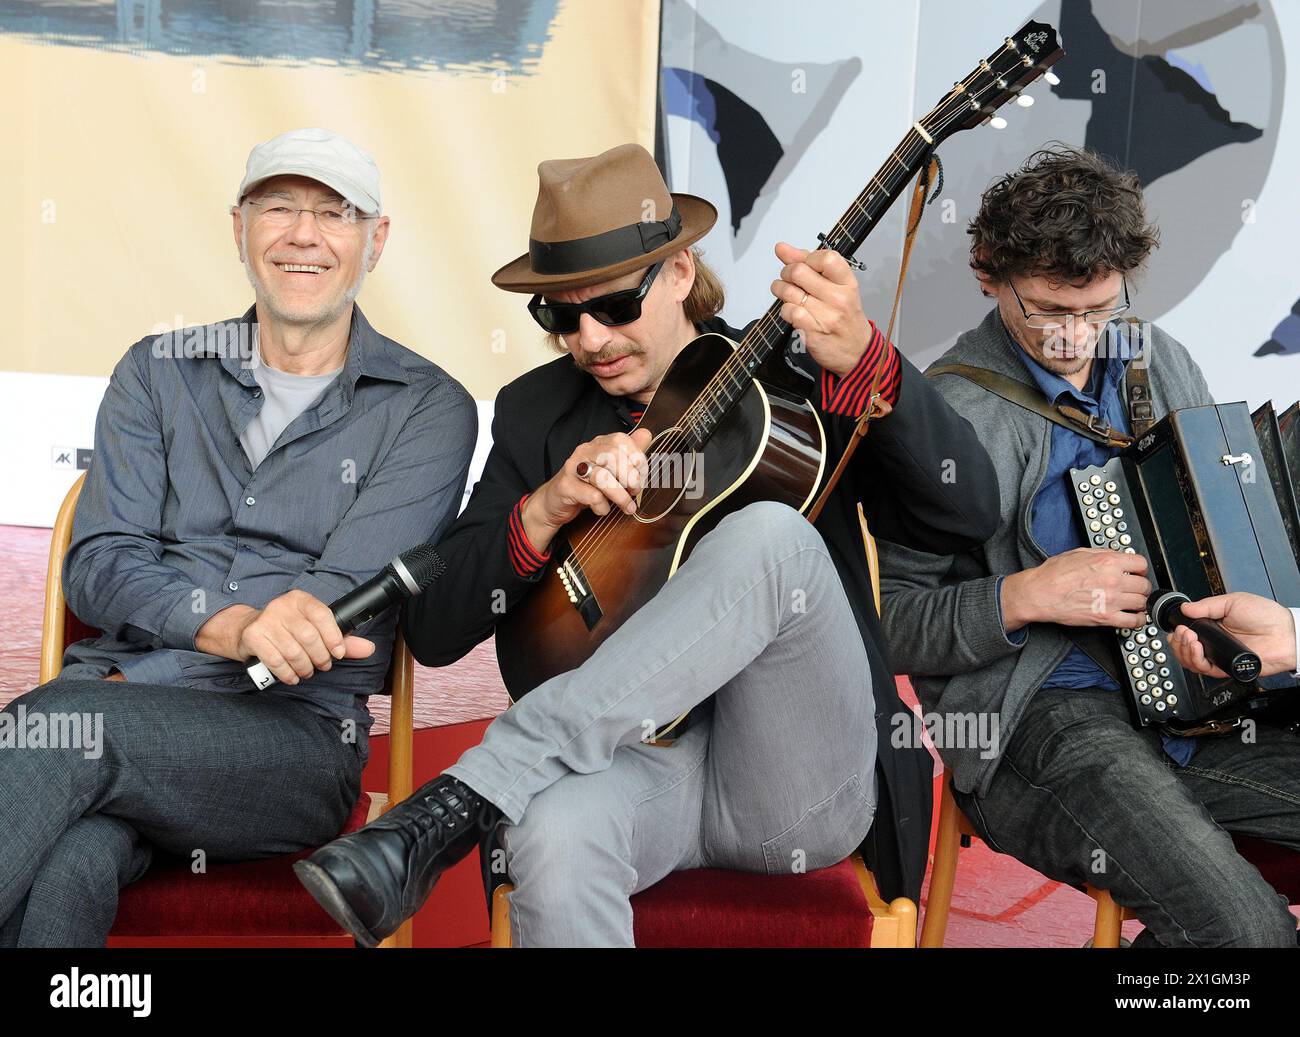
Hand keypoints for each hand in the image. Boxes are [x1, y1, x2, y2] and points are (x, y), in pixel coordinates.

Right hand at [195, 592, 374, 685]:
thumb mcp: (314, 629)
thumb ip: (342, 639)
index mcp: (301, 600)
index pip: (323, 615)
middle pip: (309, 637)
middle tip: (322, 666)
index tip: (338, 653)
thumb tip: (369, 649)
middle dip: (320, 657)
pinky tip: (292, 676)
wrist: (247, 629)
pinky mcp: (253, 636)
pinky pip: (275, 660)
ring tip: (307, 672)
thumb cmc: (287, 630)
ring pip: (293, 651)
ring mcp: (266, 620)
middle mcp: (283, 606)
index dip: (334, 637)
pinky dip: (287, 673)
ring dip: (304, 668)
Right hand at [522, 428, 652, 553]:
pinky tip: (603, 509)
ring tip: (627, 507)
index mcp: (597, 444)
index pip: (622, 441)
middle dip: (630, 478)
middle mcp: (584, 451)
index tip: (641, 477)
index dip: (637, 459)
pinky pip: (592, 495)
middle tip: (635, 493)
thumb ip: (629, 453)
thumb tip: (646, 434)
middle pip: (614, 457)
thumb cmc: (586, 485)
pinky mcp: (566, 487)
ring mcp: (573, 468)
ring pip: (603, 478)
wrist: (554, 502)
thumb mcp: (610, 469)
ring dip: (620, 496)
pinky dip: (602, 506)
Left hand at [770, 242, 872, 377]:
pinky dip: (785, 310)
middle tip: (789, 279)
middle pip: (799, 272)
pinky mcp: (813, 332)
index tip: (803, 264)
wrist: (857, 352)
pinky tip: (791, 311)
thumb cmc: (845, 318)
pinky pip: (789, 312)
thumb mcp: (837, 287)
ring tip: (786, 293)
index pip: (826, 257)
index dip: (807, 257)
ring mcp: (826, 316)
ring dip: (781, 290)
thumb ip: (810, 265)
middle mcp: (839, 298)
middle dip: (786, 273)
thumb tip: (783, 248)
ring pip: (789, 292)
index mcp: (847, 283)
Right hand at [1001, 548, 1151, 629]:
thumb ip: (1103, 554)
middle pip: (1144, 585)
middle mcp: (1113, 580)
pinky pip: (1134, 621)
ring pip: (1141, 602)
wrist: (1040, 593)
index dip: (1140, 569)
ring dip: (1140, 602)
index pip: (1141, 564)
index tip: (1138, 573)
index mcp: (1108, 562)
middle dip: (1141, 586)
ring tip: (1134, 603)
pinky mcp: (1106, 618)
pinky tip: (1134, 616)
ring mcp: (1111, 600)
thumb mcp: (1079, 553)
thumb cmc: (1053, 574)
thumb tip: (1117, 556)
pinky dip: (1138, 620)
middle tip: (1135, 589)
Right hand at [1168, 592, 1297, 677]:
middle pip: (1183, 649)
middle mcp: (1214, 643)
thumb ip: (1207, 605)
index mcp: (1213, 627)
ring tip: (1190, 639)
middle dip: (1177, 641)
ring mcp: (1219, 656)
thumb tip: (1186, 607)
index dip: (1178, 632)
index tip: (1179, 626)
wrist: (1284, 634)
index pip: (1186, 633)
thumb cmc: (1266, 617)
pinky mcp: (1225, 668)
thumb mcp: (1234, 602)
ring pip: (1190, 661)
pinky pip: (1204, 669)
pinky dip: (1195, 659)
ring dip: (1184, 650)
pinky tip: (1197, 648)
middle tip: (1183, 632)